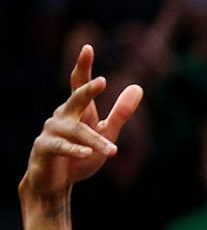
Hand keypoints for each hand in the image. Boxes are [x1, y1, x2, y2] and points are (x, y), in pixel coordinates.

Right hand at [20, 45, 143, 205]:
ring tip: (112, 151)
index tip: (88, 47)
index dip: (83, 66)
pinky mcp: (44, 147)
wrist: (55, 181)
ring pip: (77, 131)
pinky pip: (61, 147)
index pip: (80, 84)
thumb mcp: (106, 133)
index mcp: (78, 110)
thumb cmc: (80, 154)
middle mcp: (63, 116)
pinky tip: (88, 153)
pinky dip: (75, 151)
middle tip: (102, 81)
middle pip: (76, 99)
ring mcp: (51, 131)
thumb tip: (138, 86)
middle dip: (88, 91)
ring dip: (95, 141)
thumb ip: (121, 112)